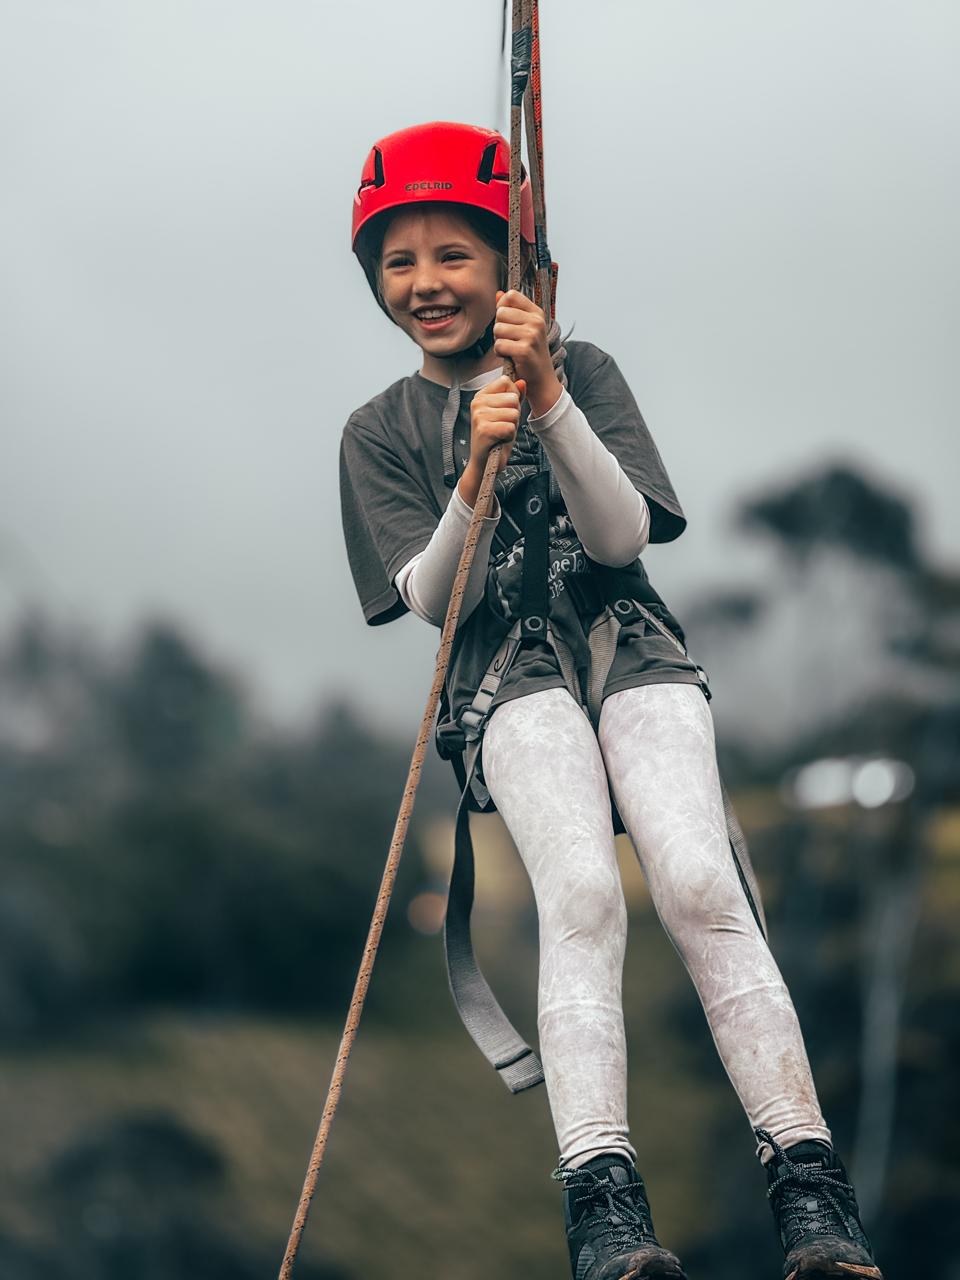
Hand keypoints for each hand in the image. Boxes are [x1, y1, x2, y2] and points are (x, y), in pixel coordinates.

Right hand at [457, 375, 525, 508]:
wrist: (485, 463)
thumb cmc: (497, 437)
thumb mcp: (508, 414)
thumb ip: (515, 396)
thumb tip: (522, 382)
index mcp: (481, 395)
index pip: (506, 382)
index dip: (513, 398)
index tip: (504, 412)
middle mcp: (477, 402)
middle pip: (512, 398)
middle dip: (514, 414)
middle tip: (503, 426)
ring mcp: (478, 416)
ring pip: (513, 413)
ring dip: (512, 426)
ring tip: (501, 433)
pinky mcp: (483, 430)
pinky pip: (510, 427)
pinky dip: (509, 436)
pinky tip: (499, 440)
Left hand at [493, 290, 561, 416]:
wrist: (541, 380)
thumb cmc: (530, 354)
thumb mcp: (524, 329)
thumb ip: (511, 310)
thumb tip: (499, 293)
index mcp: (536, 313)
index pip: (511, 295)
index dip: (502, 308)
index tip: (508, 322)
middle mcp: (536, 321)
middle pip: (501, 313)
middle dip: (499, 328)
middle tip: (510, 340)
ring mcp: (532, 335)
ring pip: (498, 329)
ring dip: (498, 341)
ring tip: (511, 349)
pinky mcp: (524, 350)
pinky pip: (499, 345)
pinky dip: (500, 353)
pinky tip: (510, 357)